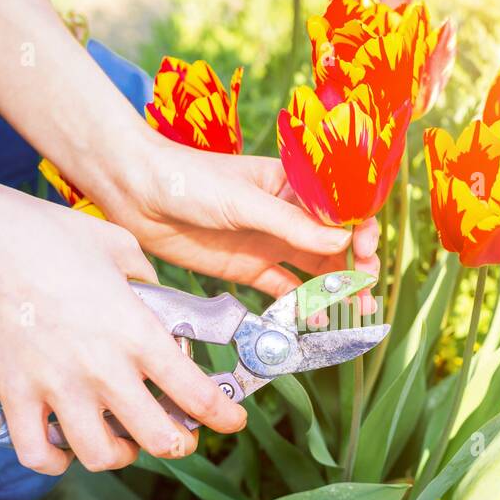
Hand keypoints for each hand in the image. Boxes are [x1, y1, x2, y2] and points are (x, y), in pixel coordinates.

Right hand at [0, 173, 247, 474]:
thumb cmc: (45, 234)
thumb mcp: (119, 246)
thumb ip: (150, 282)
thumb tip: (161, 304)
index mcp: (136, 332)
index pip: (196, 394)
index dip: (225, 417)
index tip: (233, 421)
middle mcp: (102, 369)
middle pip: (159, 440)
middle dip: (180, 444)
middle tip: (181, 436)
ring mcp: (56, 388)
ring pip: (102, 456)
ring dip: (121, 455)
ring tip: (123, 441)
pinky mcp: (14, 397)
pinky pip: (39, 455)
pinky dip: (56, 460)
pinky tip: (65, 447)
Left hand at [89, 130, 380, 306]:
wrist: (135, 192)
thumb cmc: (188, 179)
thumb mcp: (242, 200)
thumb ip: (291, 225)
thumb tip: (342, 241)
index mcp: (292, 184)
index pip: (340, 208)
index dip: (359, 229)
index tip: (364, 250)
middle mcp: (287, 214)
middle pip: (334, 243)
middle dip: (355, 267)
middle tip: (365, 291)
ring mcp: (269, 242)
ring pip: (314, 270)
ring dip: (335, 290)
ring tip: (354, 313)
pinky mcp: (248, 268)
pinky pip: (284, 290)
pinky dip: (301, 306)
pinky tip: (314, 320)